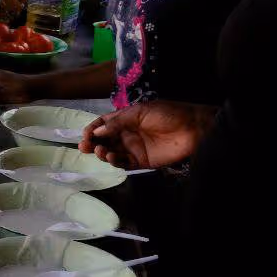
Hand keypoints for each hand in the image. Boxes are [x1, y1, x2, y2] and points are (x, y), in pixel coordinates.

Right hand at [80, 100, 212, 168]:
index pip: (102, 124)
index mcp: (125, 119)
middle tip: (85, 147)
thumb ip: (117, 123)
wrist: (192, 128)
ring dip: (102, 153)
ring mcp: (133, 148)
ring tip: (101, 151)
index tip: (85, 135)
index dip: (92, 129)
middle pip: (103, 140)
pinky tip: (112, 157)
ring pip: (111, 153)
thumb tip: (97, 131)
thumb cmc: (166, 115)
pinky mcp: (141, 161)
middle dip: (92, 143)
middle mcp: (126, 134)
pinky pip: (124, 163)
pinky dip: (115, 161)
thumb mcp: (139, 112)